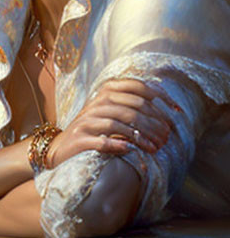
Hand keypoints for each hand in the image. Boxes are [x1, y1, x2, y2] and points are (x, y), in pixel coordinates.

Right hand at [47, 79, 174, 167]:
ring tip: (155, 148)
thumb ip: (130, 105)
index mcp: (105, 92)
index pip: (136, 87)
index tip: (176, 112)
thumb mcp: (110, 112)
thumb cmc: (93, 131)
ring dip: (141, 137)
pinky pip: (102, 140)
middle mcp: (95, 103)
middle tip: (166, 138)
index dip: (160, 97)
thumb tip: (163, 105)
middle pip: (132, 108)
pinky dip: (117, 144)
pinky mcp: (79, 139)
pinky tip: (130, 150)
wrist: (62, 148)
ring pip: (119, 124)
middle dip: (154, 124)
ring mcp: (86, 121)